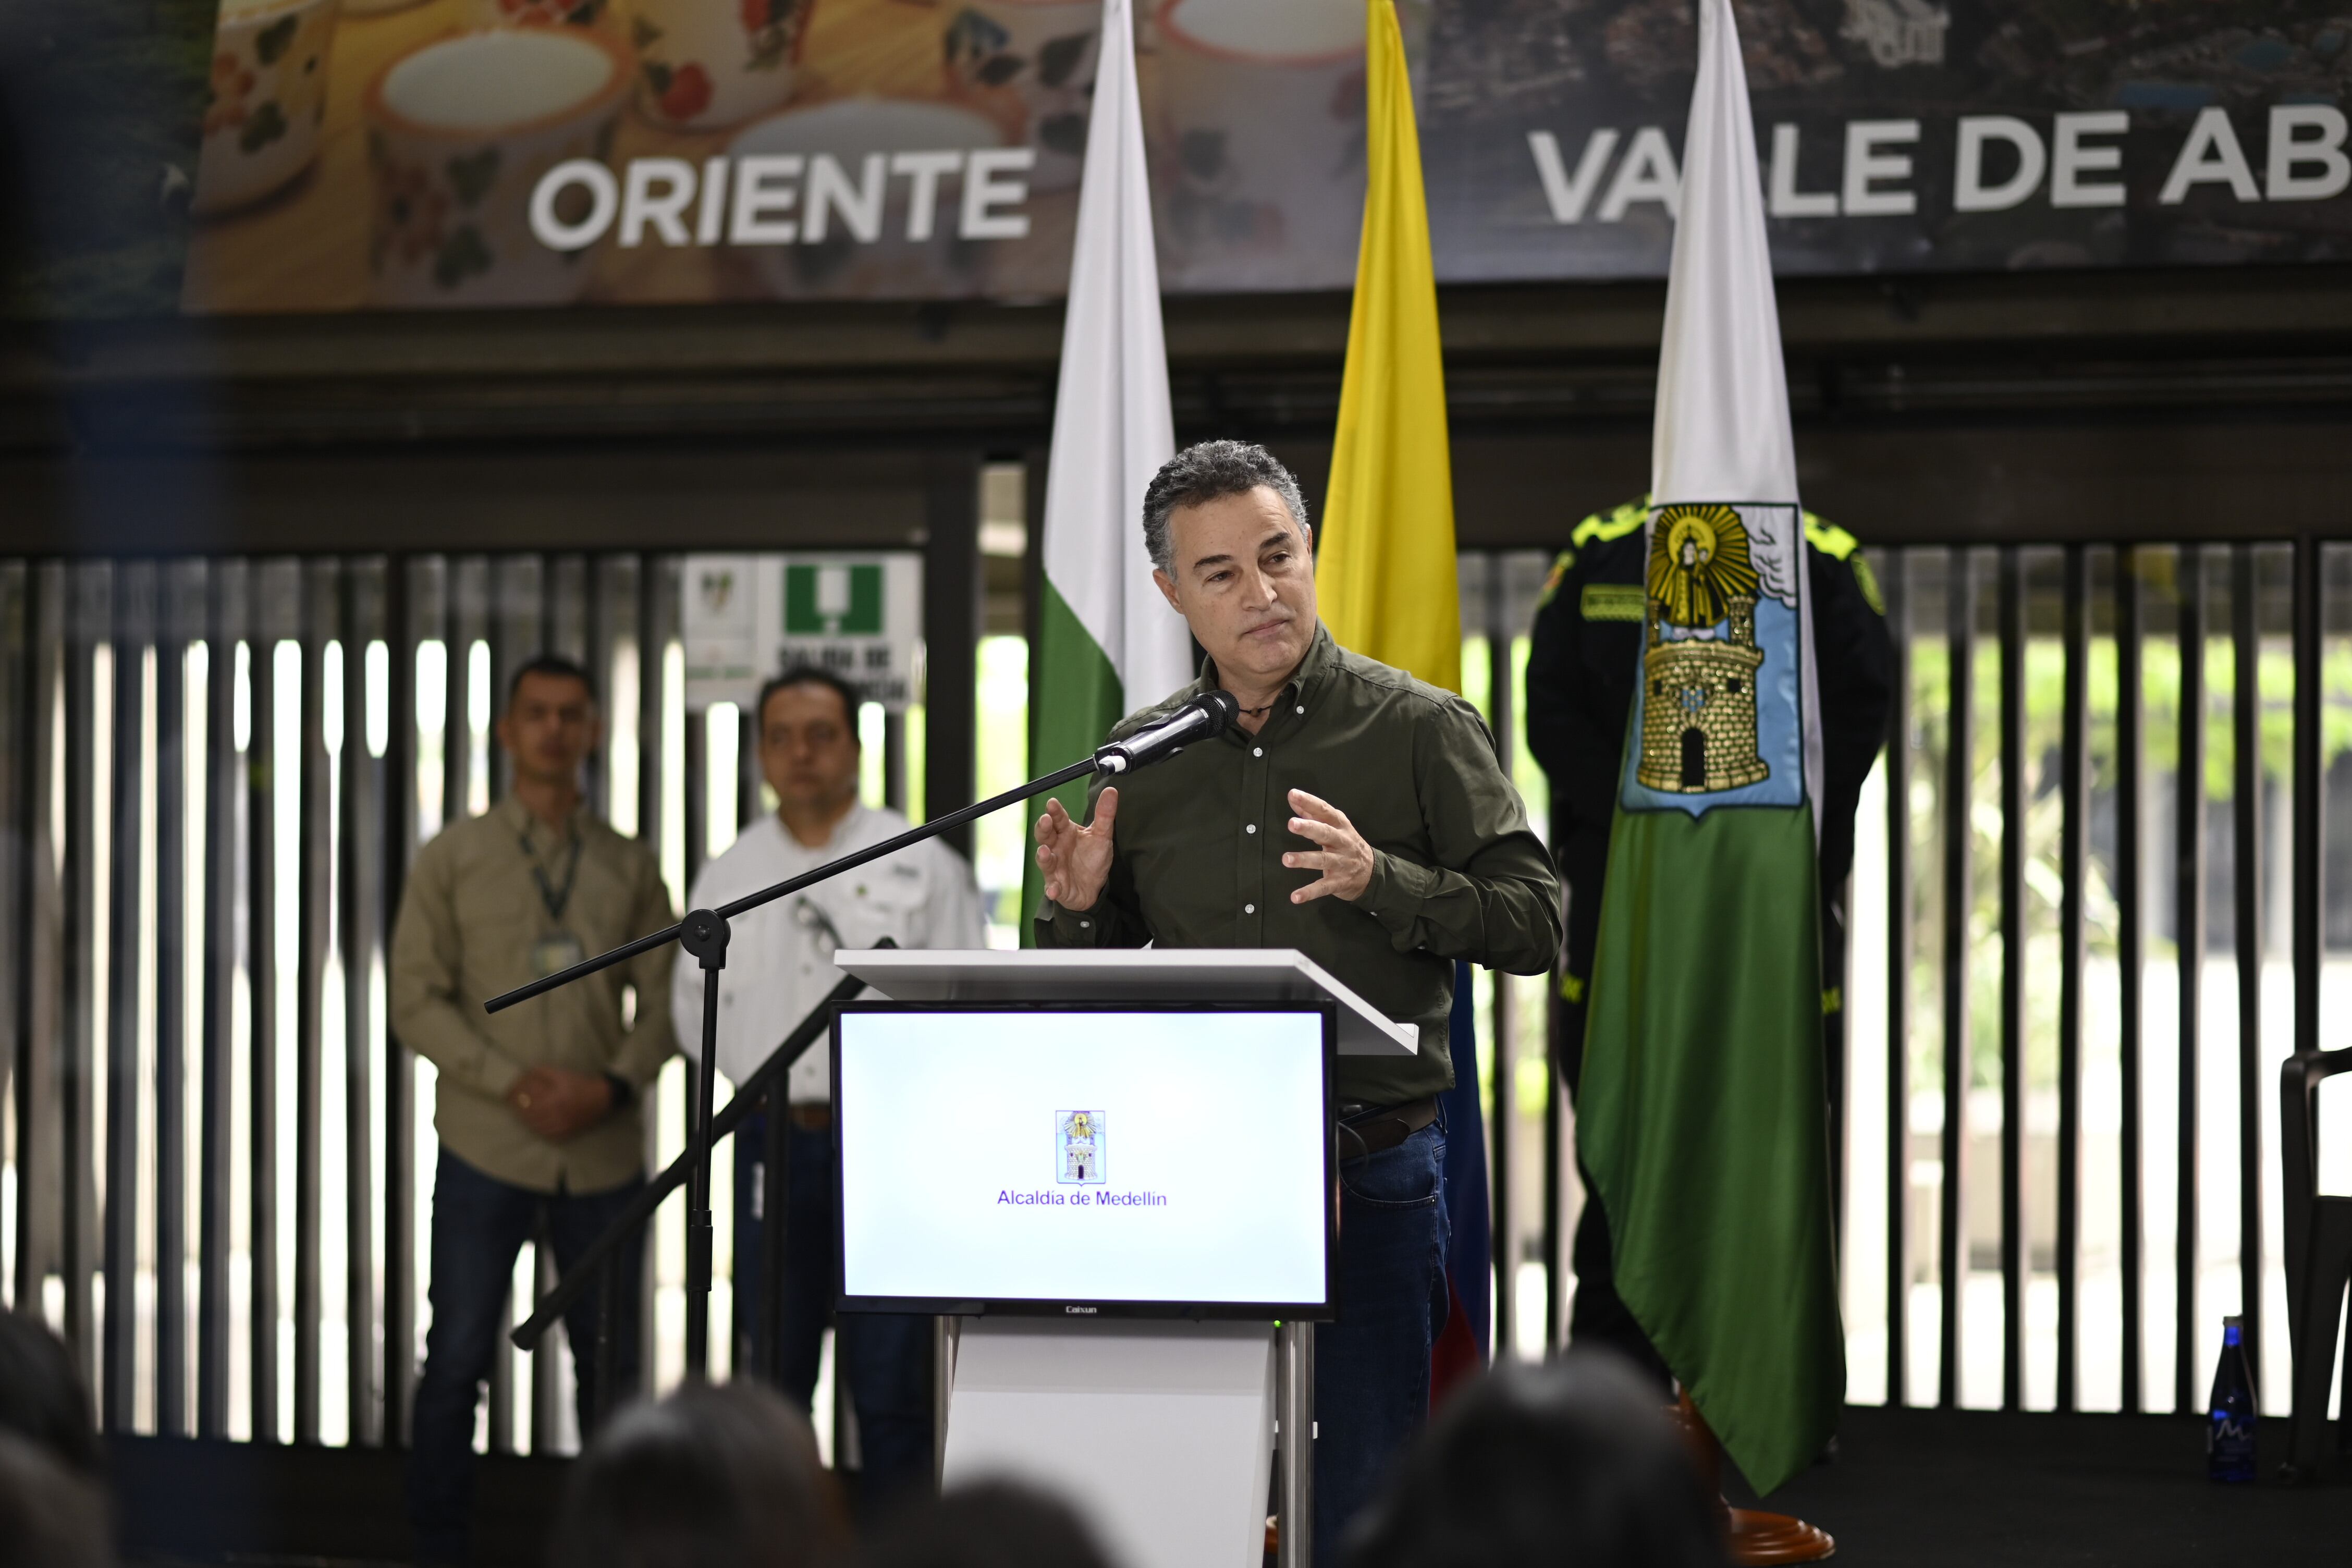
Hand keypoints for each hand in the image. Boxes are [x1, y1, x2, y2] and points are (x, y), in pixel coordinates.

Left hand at [508, 1066, 613, 1139]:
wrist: (602, 1098)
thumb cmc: (580, 1084)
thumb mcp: (562, 1074)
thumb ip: (543, 1072)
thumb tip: (525, 1073)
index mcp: (556, 1098)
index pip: (528, 1100)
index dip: (516, 1096)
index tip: (509, 1092)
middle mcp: (557, 1114)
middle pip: (529, 1114)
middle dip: (517, 1108)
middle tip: (510, 1102)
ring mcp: (561, 1126)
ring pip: (535, 1126)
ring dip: (524, 1119)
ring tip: (519, 1112)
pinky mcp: (565, 1133)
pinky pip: (545, 1134)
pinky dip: (536, 1128)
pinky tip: (533, 1122)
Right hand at [1035, 787, 1117, 911]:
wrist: (1093, 887)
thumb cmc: (1093, 858)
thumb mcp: (1102, 836)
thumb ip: (1105, 814)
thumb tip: (1111, 790)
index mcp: (1066, 832)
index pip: (1058, 818)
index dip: (1054, 811)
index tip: (1052, 803)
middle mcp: (1056, 847)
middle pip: (1045, 835)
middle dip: (1043, 828)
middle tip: (1046, 820)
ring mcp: (1054, 867)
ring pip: (1045, 860)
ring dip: (1043, 856)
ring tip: (1045, 851)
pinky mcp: (1057, 886)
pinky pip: (1052, 887)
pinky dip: (1052, 889)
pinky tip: (1053, 890)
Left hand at [1284, 788, 1374, 903]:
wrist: (1373, 873)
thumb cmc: (1347, 844)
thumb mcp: (1335, 826)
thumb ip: (1312, 813)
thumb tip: (1292, 798)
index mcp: (1340, 826)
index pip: (1324, 811)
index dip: (1309, 802)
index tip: (1292, 794)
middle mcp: (1343, 842)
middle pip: (1326, 833)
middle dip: (1309, 828)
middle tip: (1291, 824)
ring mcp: (1342, 863)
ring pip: (1323, 860)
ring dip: (1304, 859)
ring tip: (1286, 859)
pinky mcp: (1339, 882)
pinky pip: (1323, 887)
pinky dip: (1309, 892)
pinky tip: (1295, 897)